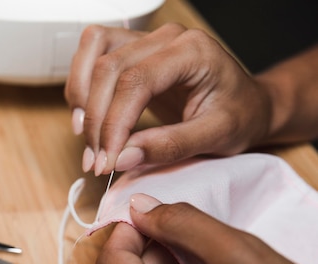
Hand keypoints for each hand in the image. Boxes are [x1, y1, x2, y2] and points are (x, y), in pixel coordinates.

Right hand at [65, 24, 271, 174]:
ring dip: (81, 98)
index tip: (108, 161)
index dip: (114, 124)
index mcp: (192, 51)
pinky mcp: (132, 52)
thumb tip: (123, 158)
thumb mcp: (216, 137)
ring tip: (87, 139)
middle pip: (108, 68)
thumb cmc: (239, 116)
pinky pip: (92, 56)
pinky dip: (80, 88)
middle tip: (98, 161)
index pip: (136, 81)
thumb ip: (170, 146)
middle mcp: (166, 38)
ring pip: (93, 53)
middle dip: (95, 119)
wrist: (246, 105)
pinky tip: (86, 119)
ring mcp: (146, 40)